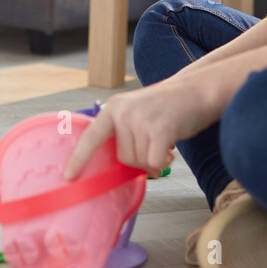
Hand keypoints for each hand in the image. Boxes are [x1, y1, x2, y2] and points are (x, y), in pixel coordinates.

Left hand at [61, 77, 220, 180]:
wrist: (197, 90)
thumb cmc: (168, 107)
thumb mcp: (138, 113)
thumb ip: (125, 134)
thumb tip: (120, 169)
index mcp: (113, 108)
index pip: (91, 137)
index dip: (79, 159)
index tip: (69, 176)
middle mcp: (123, 112)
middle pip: (123, 158)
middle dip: (140, 160)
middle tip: (155, 145)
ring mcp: (140, 120)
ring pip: (140, 162)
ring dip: (154, 159)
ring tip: (165, 142)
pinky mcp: (159, 130)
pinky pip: (154, 162)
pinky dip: (163, 162)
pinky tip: (171, 149)